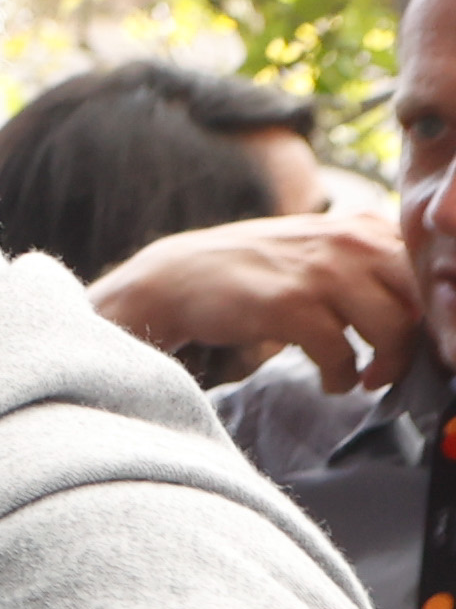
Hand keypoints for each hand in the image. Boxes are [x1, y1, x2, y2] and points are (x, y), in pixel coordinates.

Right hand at [82, 207, 418, 392]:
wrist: (178, 276)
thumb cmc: (255, 271)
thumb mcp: (320, 249)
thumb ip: (370, 263)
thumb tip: (424, 309)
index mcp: (365, 226)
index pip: (430, 270)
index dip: (438, 314)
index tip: (427, 343)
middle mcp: (351, 241)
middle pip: (424, 301)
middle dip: (421, 344)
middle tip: (398, 367)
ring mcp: (321, 272)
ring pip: (395, 329)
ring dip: (387, 367)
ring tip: (365, 379)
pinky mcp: (290, 306)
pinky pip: (343, 354)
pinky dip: (343, 378)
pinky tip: (332, 382)